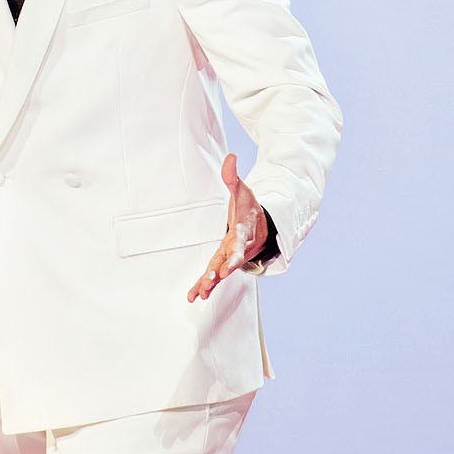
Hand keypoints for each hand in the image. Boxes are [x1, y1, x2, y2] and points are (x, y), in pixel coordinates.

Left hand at [187, 153, 267, 302]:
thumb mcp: (242, 190)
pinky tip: (193, 297)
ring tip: (199, 295)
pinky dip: (204, 286)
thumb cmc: (248, 207)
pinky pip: (214, 275)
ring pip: (220, 272)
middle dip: (220, 273)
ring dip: (210, 284)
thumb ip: (233, 176)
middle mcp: (238, 249)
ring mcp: (230, 257)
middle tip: (210, 282)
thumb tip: (231, 156)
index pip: (238, 245)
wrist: (260, 225)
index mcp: (243, 233)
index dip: (233, 256)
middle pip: (228, 262)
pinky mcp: (223, 262)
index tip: (226, 267)